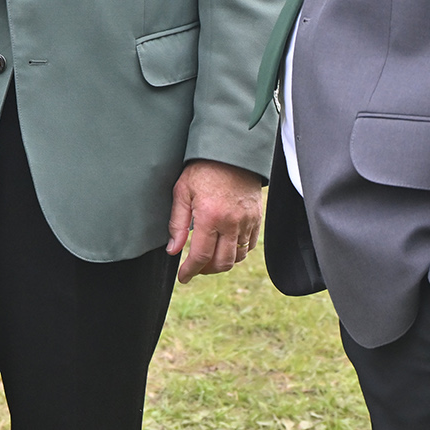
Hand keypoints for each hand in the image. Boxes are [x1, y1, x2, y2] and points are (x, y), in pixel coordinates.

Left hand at [166, 159, 264, 283]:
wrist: (232, 151)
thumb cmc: (203, 169)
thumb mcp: (182, 191)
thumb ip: (178, 224)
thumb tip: (173, 251)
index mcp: (210, 217)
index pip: (201, 256)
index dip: (190, 271)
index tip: (183, 277)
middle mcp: (231, 223)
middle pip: (222, 263)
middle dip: (206, 270)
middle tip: (195, 267)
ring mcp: (247, 221)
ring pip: (237, 257)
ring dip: (222, 263)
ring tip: (209, 258)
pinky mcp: (256, 218)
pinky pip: (249, 245)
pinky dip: (237, 252)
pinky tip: (225, 246)